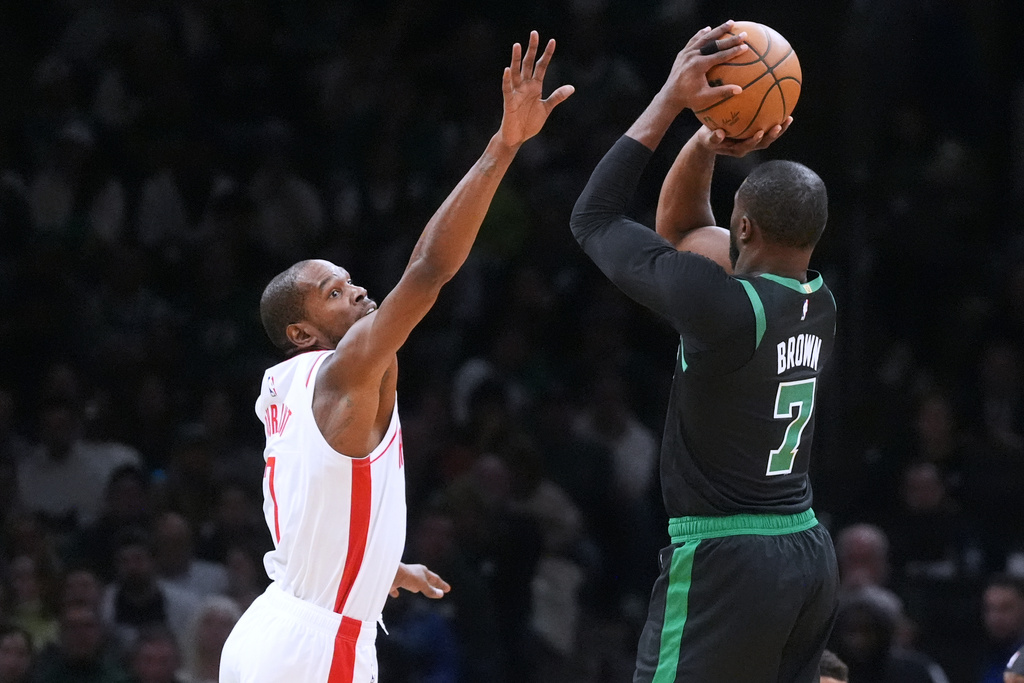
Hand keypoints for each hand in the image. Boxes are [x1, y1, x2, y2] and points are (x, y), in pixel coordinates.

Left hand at [389, 562, 450, 598]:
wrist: (389, 574)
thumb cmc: (408, 577)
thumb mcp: (422, 585)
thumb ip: (430, 590)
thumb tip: (441, 594)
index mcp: (422, 571)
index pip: (435, 579)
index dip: (442, 585)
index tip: (448, 589)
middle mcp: (413, 572)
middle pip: (424, 579)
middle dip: (430, 583)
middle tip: (435, 587)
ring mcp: (403, 576)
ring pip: (411, 582)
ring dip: (415, 586)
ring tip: (416, 590)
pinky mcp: (393, 582)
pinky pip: (396, 587)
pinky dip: (396, 591)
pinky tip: (396, 594)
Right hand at [499, 31, 574, 147]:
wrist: (517, 137)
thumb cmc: (529, 122)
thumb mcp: (546, 108)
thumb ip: (557, 96)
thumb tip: (572, 87)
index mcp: (535, 86)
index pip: (542, 66)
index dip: (547, 54)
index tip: (552, 41)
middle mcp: (525, 86)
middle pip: (528, 63)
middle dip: (532, 49)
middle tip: (534, 33)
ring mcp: (516, 92)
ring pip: (516, 72)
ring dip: (516, 59)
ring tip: (517, 45)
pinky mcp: (509, 102)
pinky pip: (507, 89)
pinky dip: (507, 80)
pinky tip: (508, 70)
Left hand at [659, 21, 748, 113]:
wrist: (670, 96)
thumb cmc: (689, 99)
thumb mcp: (705, 97)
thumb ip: (722, 92)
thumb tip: (740, 90)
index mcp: (699, 66)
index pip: (720, 55)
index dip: (733, 51)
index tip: (745, 47)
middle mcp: (692, 56)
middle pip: (714, 43)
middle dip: (730, 39)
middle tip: (743, 34)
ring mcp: (686, 53)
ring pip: (704, 38)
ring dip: (718, 30)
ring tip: (730, 23)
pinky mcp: (682, 53)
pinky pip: (693, 40)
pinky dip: (701, 34)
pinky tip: (708, 28)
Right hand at [696, 117, 792, 156]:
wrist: (710, 138)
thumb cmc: (707, 137)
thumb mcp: (706, 138)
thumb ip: (713, 138)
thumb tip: (719, 134)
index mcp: (737, 149)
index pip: (748, 146)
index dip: (755, 140)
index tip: (760, 132)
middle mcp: (747, 146)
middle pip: (763, 143)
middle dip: (772, 135)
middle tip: (779, 125)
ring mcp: (753, 141)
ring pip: (769, 137)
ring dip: (780, 129)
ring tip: (789, 118)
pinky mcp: (755, 134)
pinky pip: (767, 128)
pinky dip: (776, 120)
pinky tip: (783, 108)